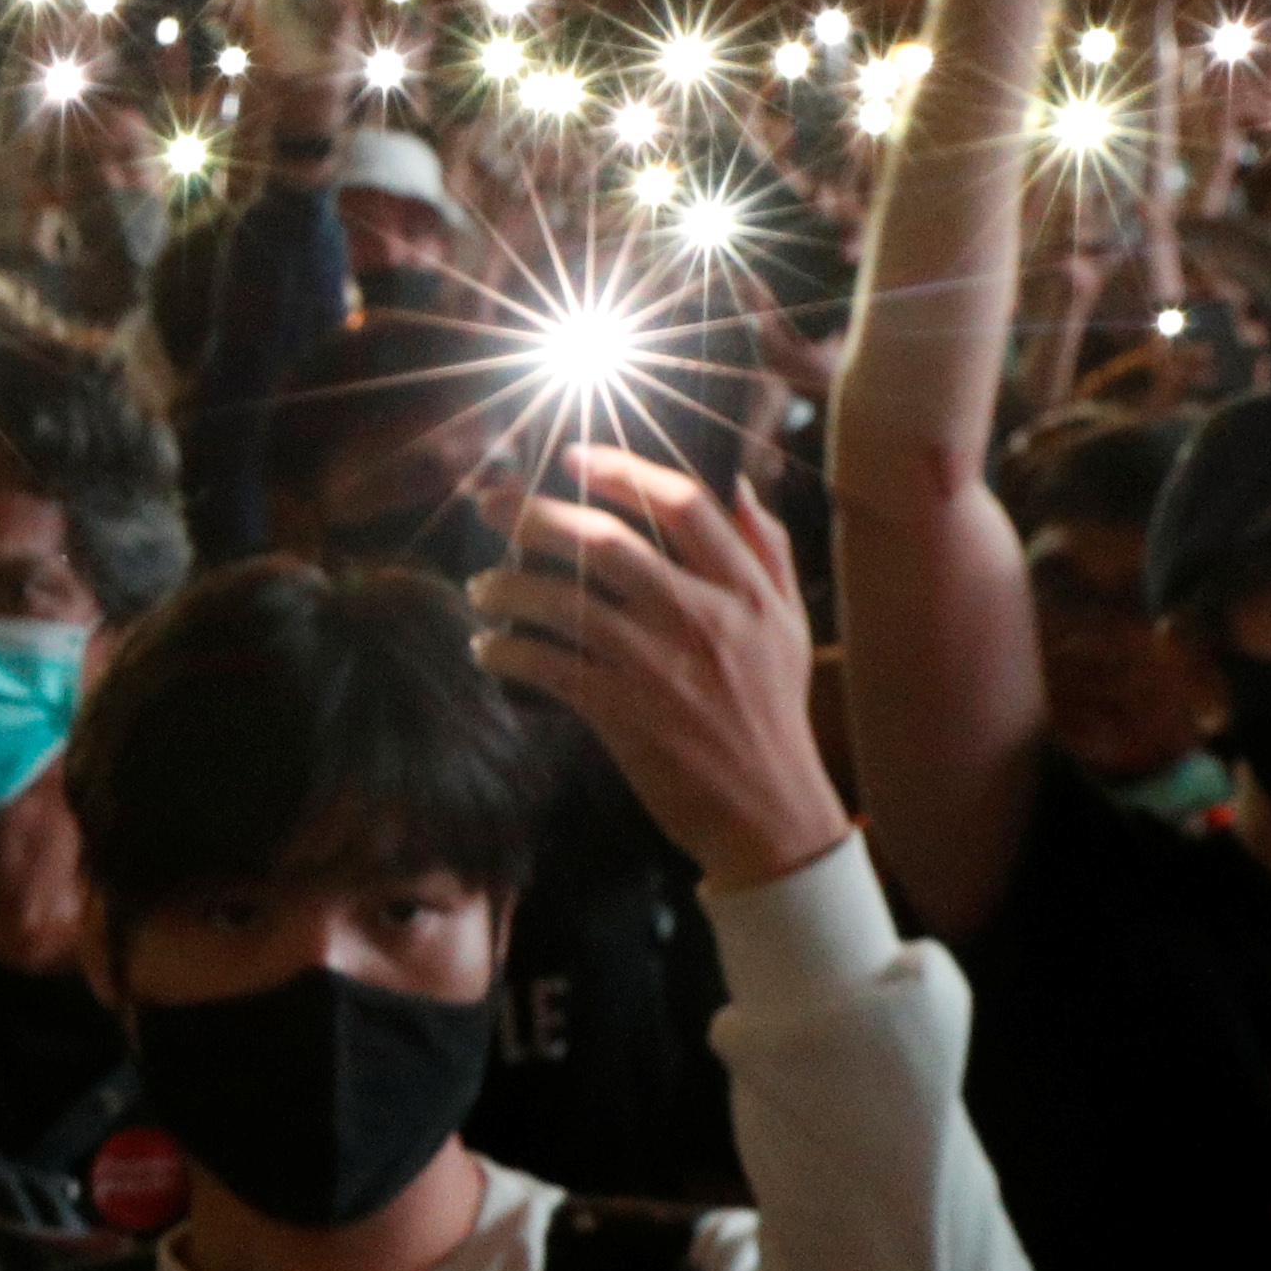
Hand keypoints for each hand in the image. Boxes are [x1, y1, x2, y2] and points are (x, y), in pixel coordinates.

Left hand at [466, 448, 851, 890]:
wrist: (770, 812)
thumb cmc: (771, 713)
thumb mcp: (788, 626)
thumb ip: (767, 552)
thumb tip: (738, 486)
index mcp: (748, 590)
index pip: (686, 505)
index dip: (624, 471)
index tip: (574, 458)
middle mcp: (705, 618)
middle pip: (610, 541)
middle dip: (539, 514)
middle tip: (491, 502)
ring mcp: (662, 666)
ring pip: (567, 602)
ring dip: (509, 585)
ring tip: (481, 586)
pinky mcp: (627, 714)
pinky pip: (549, 666)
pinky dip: (507, 651)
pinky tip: (487, 649)